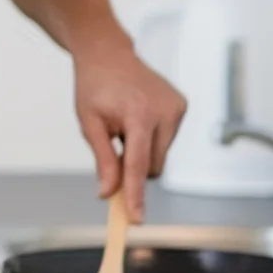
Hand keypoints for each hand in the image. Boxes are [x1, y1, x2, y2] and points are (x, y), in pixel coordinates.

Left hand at [74, 34, 186, 222]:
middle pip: (152, 166)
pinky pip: (166, 140)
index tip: (136, 219)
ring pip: (161, 155)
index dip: (135, 194)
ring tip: (125, 123)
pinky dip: (152, 137)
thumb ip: (103, 159)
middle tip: (114, 140)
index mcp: (139, 114)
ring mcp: (176, 107)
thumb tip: (109, 193)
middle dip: (133, 166)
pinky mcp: (182, 105)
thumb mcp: (90, 123)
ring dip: (142, 150)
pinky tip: (138, 116)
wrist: (107, 53)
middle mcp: (165, 111)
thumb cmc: (95, 86)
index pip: (138, 165)